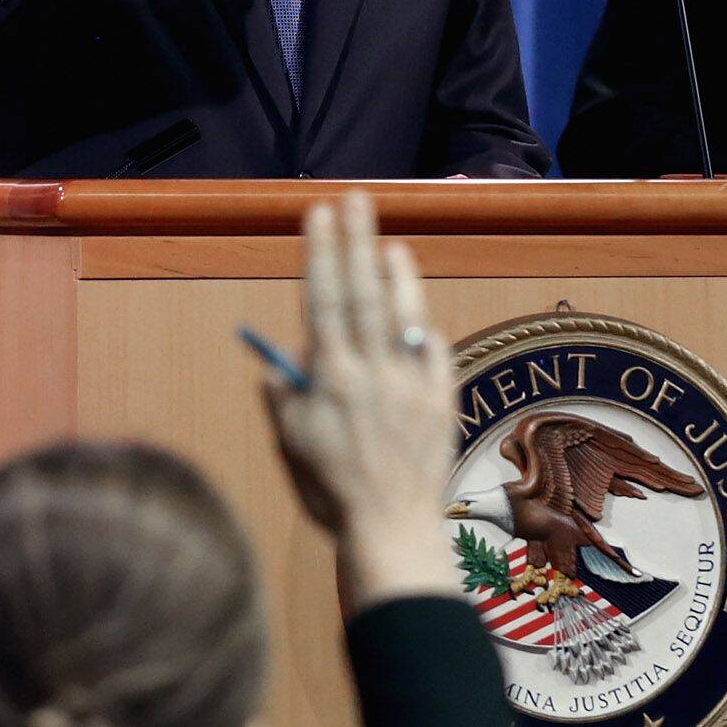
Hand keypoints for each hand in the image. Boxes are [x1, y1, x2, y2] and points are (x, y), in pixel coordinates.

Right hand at [260, 194, 462, 612]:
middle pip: (363, 292)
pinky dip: (422, 330)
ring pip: (404, 314)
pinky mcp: (443, 399)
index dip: (322, 253)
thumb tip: (284, 359)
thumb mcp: (292, 441)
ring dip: (397, 275)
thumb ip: (285, 395)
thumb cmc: (331, 490)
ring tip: (391, 244)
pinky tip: (416, 313)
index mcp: (332, 377)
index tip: (319, 215)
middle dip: (356, 241)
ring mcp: (413, 382)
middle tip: (355, 200)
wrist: (392, 527)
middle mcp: (374, 371)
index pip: (325, 299)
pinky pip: (433, 352)